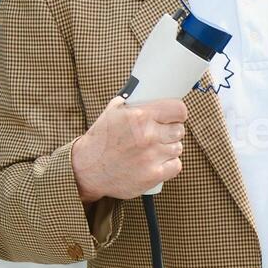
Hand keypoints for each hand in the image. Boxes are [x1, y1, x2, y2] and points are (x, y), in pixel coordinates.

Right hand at [72, 96, 187, 202]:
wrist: (88, 169)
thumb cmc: (102, 139)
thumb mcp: (113, 111)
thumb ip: (135, 102)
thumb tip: (154, 93)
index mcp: (139, 116)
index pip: (179, 110)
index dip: (177, 114)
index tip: (174, 117)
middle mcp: (147, 135)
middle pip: (179, 130)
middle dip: (170, 132)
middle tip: (158, 135)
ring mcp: (151, 156)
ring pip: (178, 148)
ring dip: (168, 148)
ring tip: (152, 150)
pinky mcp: (153, 175)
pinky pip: (176, 165)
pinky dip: (168, 164)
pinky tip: (155, 162)